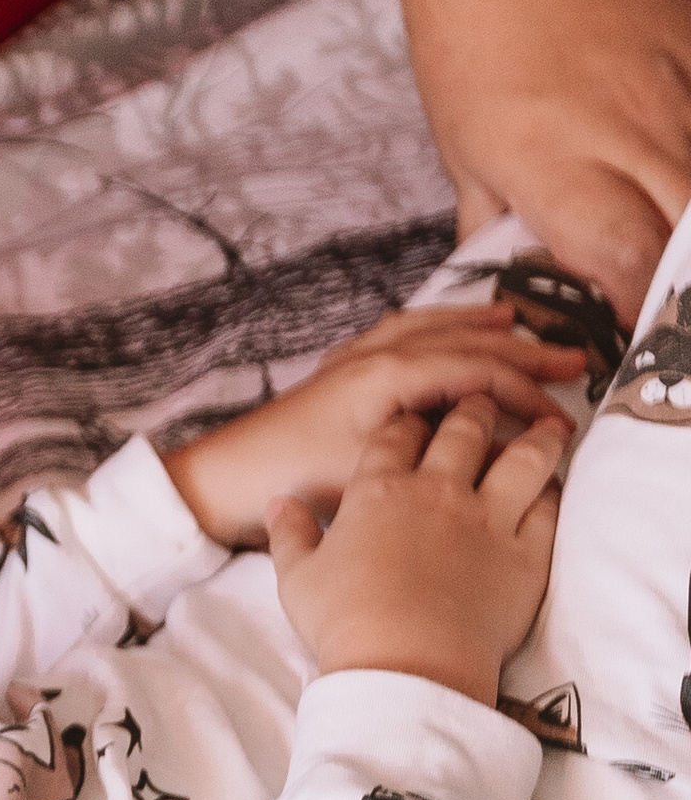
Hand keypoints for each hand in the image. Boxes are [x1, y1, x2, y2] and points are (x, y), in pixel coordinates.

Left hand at [163, 305, 583, 546]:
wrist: (227, 479)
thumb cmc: (297, 478)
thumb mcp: (378, 472)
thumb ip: (440, 453)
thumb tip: (500, 445)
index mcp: (389, 372)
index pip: (477, 368)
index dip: (526, 389)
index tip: (560, 414)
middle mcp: (375, 355)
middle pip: (462, 339)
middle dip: (520, 348)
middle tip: (573, 358)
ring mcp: (355, 360)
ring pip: (430, 327)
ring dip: (475, 324)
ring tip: (513, 320)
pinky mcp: (340, 374)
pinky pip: (401, 334)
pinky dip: (434, 328)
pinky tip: (440, 333)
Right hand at [265, 396, 566, 702]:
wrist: (406, 668)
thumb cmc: (345, 625)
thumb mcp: (296, 579)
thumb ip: (289, 534)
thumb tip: (280, 504)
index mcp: (378, 491)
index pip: (396, 434)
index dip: (407, 421)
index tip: (413, 421)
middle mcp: (437, 492)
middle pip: (464, 429)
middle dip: (474, 409)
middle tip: (481, 405)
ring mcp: (487, 520)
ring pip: (524, 456)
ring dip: (536, 435)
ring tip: (546, 425)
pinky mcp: (525, 554)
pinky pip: (549, 508)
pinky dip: (553, 492)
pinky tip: (552, 488)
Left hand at [394, 0, 690, 315]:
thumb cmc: (467, 32)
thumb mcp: (462, 145)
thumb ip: (498, 223)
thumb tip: (515, 283)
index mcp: (555, 167)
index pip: (624, 269)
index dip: (640, 318)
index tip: (635, 338)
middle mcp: (625, 134)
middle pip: (686, 239)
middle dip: (683, 290)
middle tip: (669, 318)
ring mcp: (675, 89)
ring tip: (675, 262)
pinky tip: (681, 180)